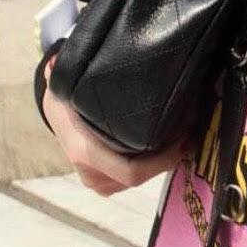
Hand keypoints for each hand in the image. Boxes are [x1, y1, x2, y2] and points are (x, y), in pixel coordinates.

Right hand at [40, 52, 190, 196]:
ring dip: (166, 158)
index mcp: (85, 151)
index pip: (131, 170)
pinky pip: (138, 176)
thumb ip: (64, 72)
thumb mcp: (65, 85)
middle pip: (143, 176)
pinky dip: (156, 162)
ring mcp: (100, 182)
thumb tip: (55, 63)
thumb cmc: (66, 99)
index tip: (183, 131)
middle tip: (190, 129)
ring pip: (143, 177)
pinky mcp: (108, 183)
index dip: (163, 158)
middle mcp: (92, 173)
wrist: (56, 115)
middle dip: (171, 155)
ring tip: (185, 129)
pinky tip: (171, 141)